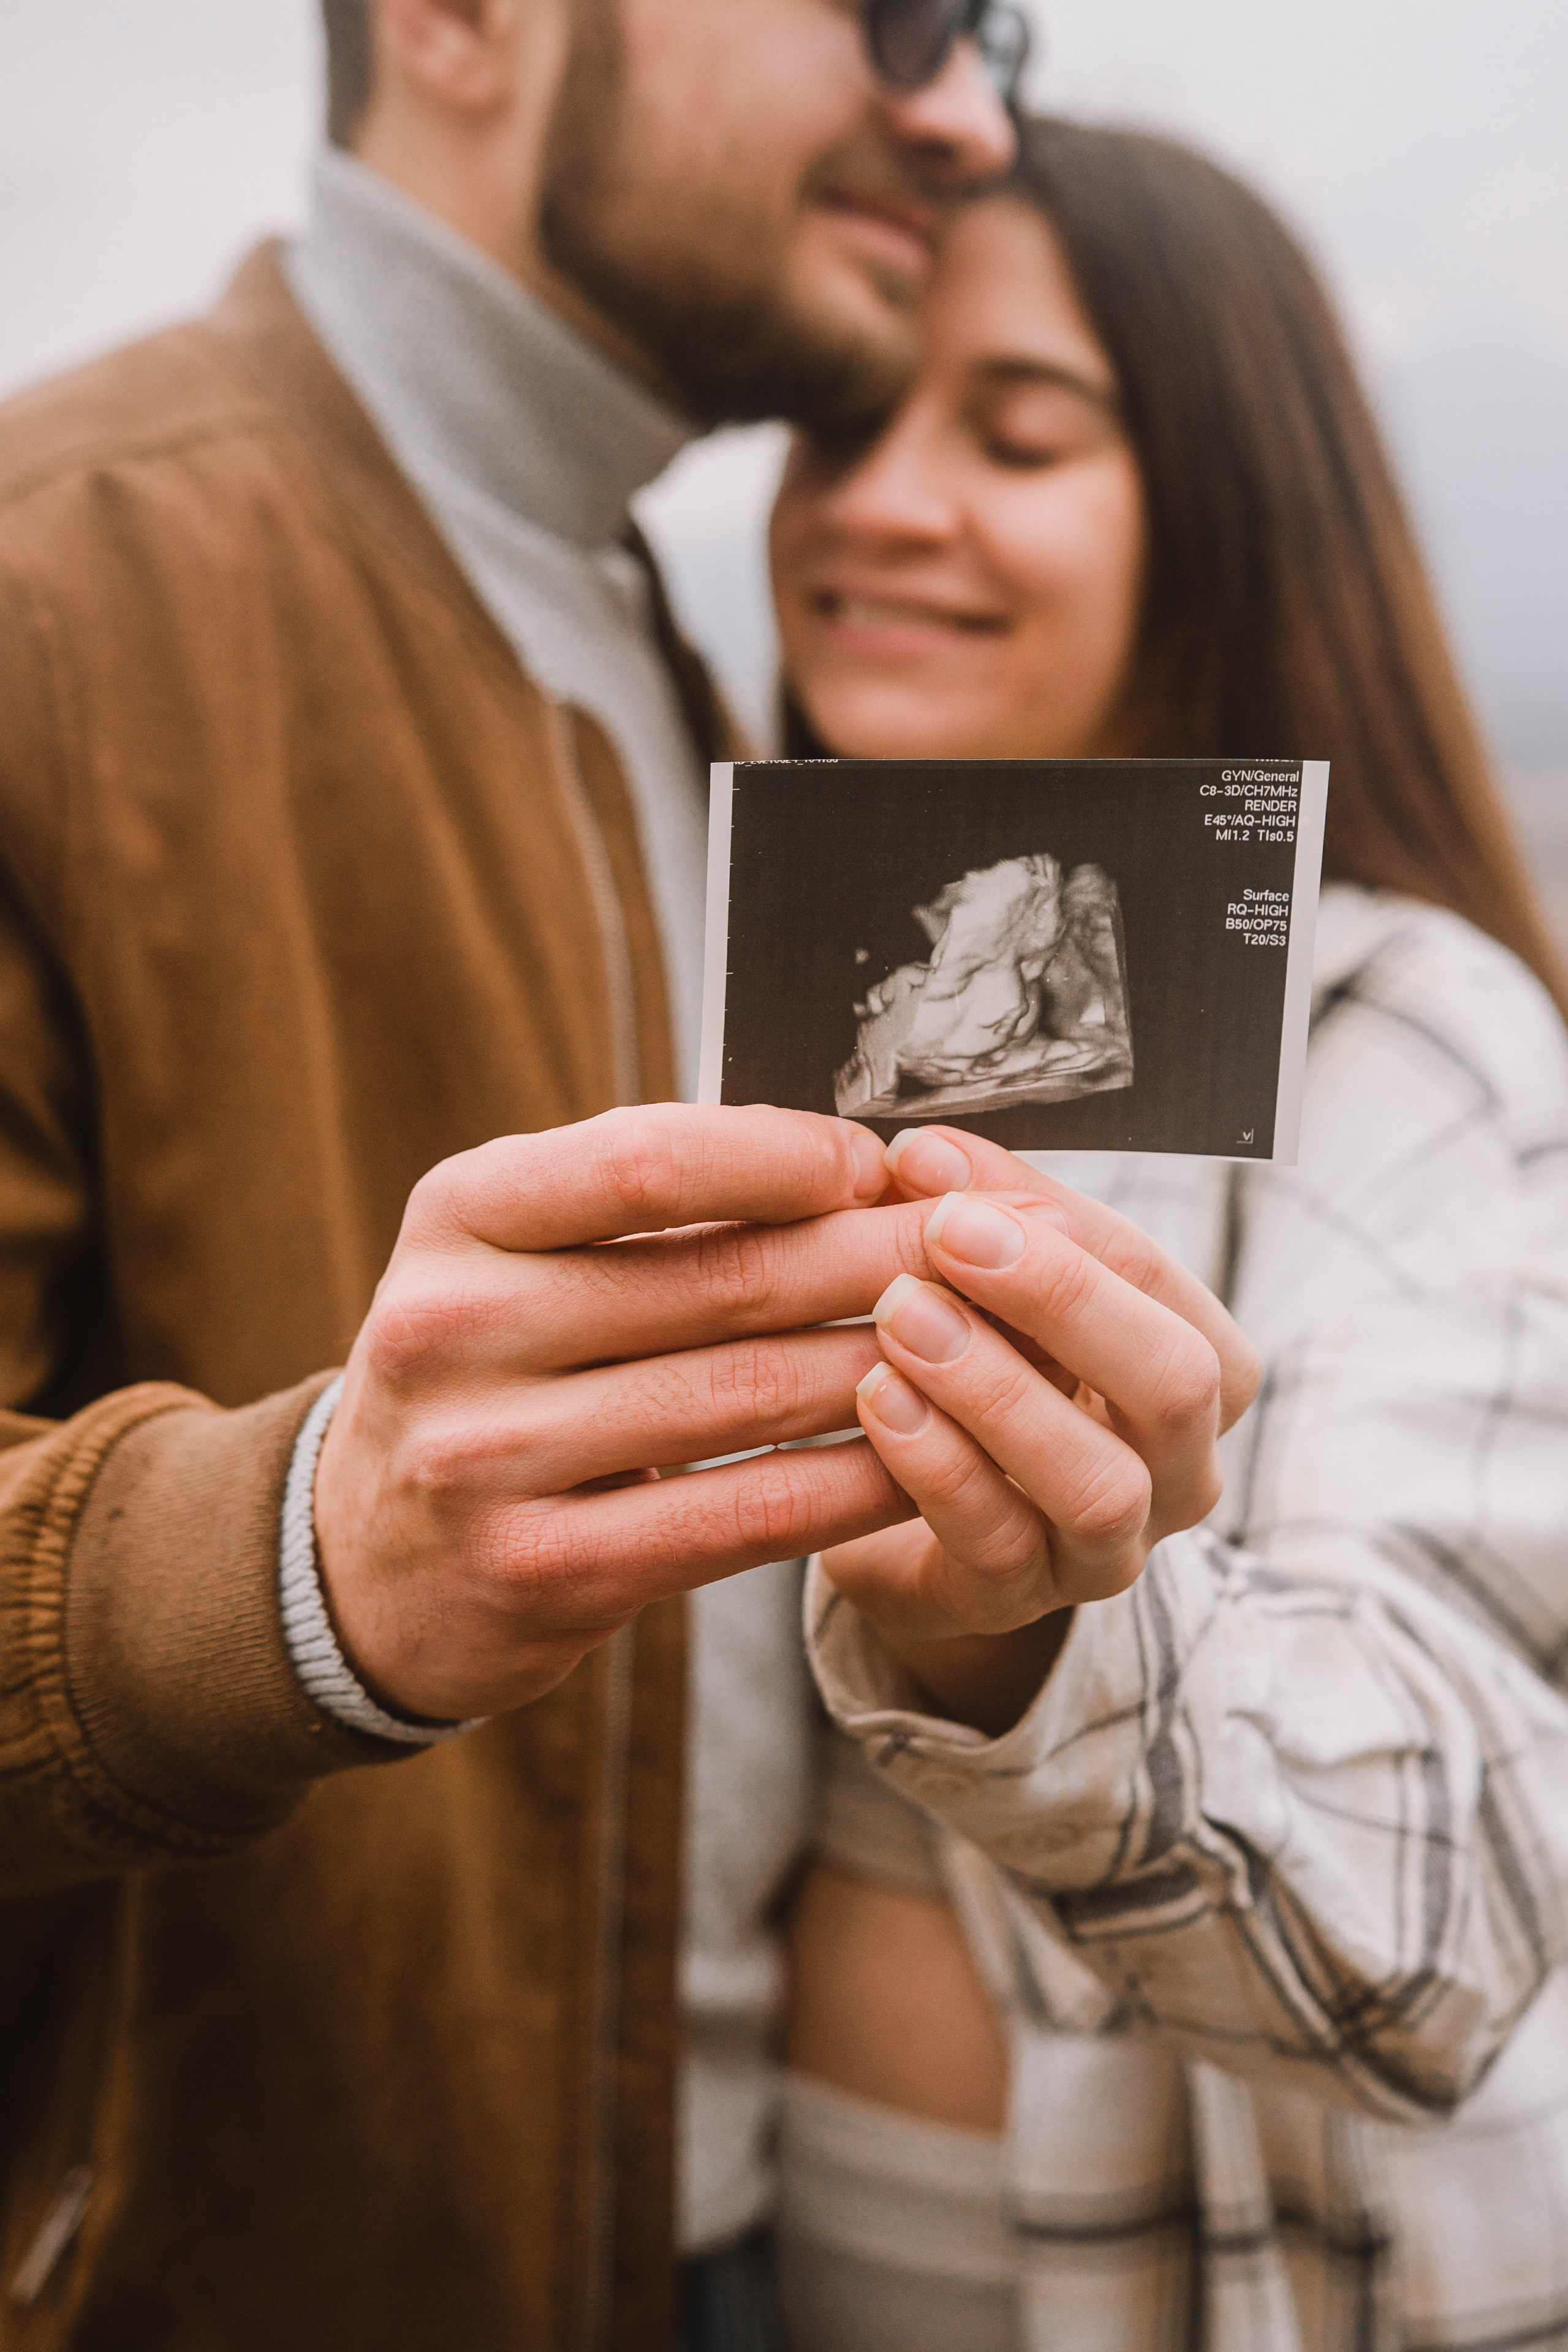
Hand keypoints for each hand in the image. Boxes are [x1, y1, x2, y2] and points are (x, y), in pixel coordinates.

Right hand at [313, 1104, 933, 1721]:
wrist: (362, 1564)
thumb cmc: (486, 1371)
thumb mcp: (512, 1257)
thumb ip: (644, 1205)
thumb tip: (848, 1161)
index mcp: (456, 1217)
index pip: (647, 1159)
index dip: (786, 1157)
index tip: (878, 1162)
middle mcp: (454, 1327)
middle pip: (722, 1279)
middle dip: (875, 1256)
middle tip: (978, 1247)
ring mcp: (486, 1458)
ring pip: (747, 1397)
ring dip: (887, 1364)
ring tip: (976, 1339)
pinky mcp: (540, 1571)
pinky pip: (741, 1514)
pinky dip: (848, 1481)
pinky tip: (919, 1457)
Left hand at [821, 1127, 1260, 1735]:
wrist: (904, 1526)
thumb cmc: (965, 1379)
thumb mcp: (981, 1292)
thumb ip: (973, 1218)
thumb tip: (924, 1154)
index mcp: (1194, 1366)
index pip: (1152, 1276)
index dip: (1049, 1214)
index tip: (933, 1162)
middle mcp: (1180, 1467)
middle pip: (1174, 1381)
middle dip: (1061, 1298)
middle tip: (944, 1233)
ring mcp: (1111, 1549)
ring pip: (1097, 1482)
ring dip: (996, 1389)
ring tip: (901, 1316)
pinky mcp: (1021, 1602)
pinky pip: (1001, 1544)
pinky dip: (940, 1467)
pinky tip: (878, 1401)